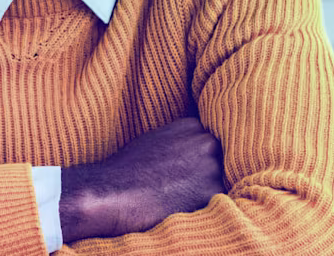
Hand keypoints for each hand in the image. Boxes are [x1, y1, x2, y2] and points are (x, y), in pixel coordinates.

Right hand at [60, 117, 225, 241]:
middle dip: (208, 173)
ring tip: (180, 198)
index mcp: (192, 126)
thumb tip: (193, 152)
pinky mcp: (211, 192)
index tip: (190, 170)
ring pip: (220, 181)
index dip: (201, 158)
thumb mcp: (155, 140)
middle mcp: (206, 142)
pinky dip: (205, 207)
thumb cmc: (127, 169)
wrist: (113, 192)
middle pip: (221, 160)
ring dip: (207, 190)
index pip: (211, 141)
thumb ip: (181, 141)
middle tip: (184, 186)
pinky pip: (218, 201)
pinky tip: (182, 208)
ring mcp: (211, 167)